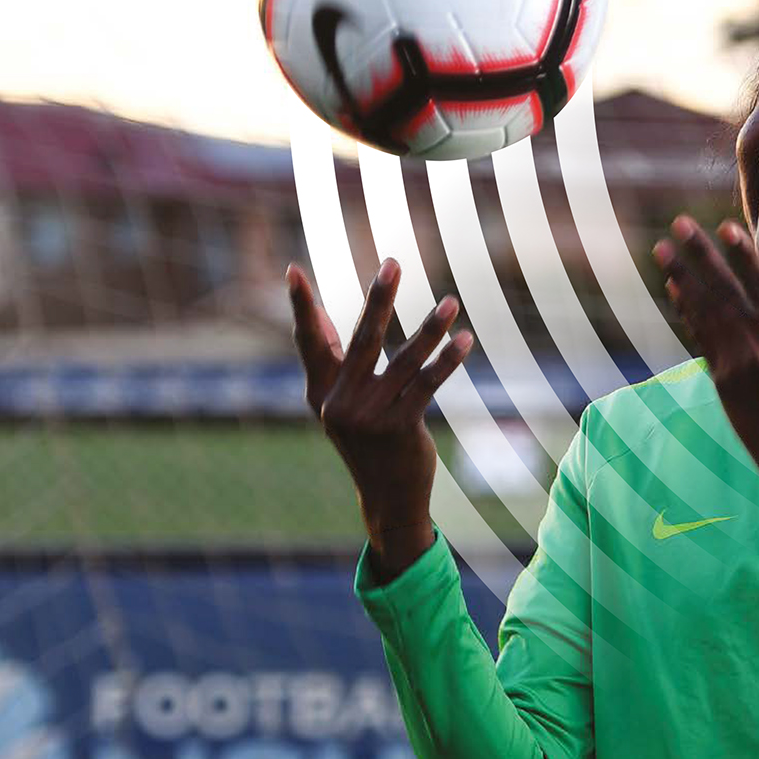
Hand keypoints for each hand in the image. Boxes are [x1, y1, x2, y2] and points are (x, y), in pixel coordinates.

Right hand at [285, 258, 472, 574]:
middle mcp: (339, 403)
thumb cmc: (367, 438)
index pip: (309, 341)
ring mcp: (369, 417)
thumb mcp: (341, 402)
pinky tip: (465, 341)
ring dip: (432, 328)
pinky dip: (447, 360)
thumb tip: (315, 312)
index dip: (302, 306)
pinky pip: (428, 384)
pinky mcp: (399, 428)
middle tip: (393, 262)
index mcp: (320, 392)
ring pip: (405, 360)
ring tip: (452, 301)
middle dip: (379, 298)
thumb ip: (331, 360)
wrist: (388, 495)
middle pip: (362, 339)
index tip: (293, 270)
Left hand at [652, 215, 758, 551]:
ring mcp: (735, 365)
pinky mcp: (721, 381)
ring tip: (661, 247)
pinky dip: (685, 310)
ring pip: (704, 312)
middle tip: (679, 223)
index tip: (724, 227)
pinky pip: (699, 337)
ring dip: (681, 277)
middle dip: (700, 255)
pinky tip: (673, 287)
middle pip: (724, 292)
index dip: (742, 256)